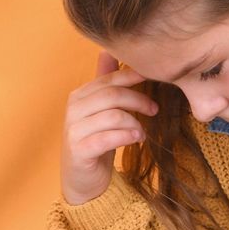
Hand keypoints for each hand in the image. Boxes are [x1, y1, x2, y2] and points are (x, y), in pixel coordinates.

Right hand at [60, 50, 159, 204]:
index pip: (109, 79)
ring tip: (144, 130)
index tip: (153, 77)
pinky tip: (137, 138)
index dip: (133, 76)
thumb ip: (105, 83)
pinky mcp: (79, 150)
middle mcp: (74, 109)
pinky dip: (126, 136)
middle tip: (155, 109)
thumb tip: (107, 50)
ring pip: (112, 115)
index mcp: (80, 95)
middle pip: (112, 95)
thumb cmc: (96, 140)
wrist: (82, 179)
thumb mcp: (102, 110)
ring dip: (134, 121)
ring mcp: (74, 130)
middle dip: (138, 100)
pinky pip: (107, 138)